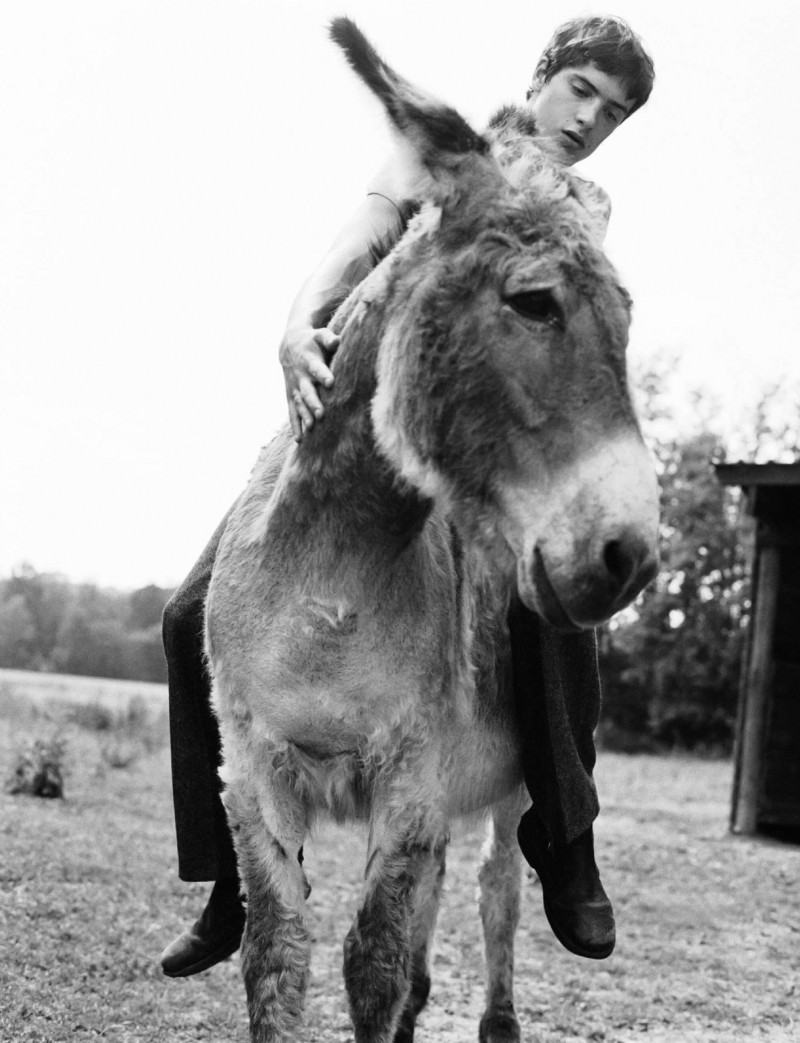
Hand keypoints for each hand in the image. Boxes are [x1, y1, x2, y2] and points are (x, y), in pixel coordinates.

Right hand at [279, 326, 339, 440]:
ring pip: (299, 403)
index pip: (317, 369)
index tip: (330, 382)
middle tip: (321, 414)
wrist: (289, 344)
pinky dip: (295, 425)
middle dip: (313, 402)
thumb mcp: (320, 335)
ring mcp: (294, 387)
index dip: (323, 375)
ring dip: (304, 415)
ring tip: (311, 428)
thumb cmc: (312, 341)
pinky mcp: (291, 396)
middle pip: (307, 391)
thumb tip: (338, 340)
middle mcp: (301, 376)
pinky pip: (292, 411)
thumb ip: (329, 338)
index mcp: (309, 361)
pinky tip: (300, 439)